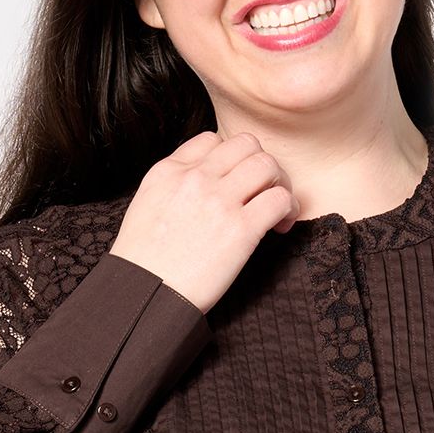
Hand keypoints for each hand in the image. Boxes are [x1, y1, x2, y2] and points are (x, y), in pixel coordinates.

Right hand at [108, 129, 299, 314]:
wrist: (144, 293)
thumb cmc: (145, 262)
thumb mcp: (147, 205)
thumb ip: (174, 185)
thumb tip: (203, 181)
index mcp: (170, 171)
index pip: (213, 139)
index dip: (232, 158)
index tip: (236, 183)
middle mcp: (196, 178)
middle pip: (246, 144)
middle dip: (262, 164)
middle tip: (265, 191)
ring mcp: (219, 201)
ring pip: (267, 164)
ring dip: (280, 183)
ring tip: (278, 208)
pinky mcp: (241, 229)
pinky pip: (280, 200)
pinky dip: (289, 209)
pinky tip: (280, 226)